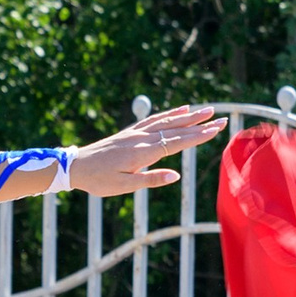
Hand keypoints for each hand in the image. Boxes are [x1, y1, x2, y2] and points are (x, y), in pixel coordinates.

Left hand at [63, 104, 226, 196]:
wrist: (75, 166)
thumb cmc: (98, 180)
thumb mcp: (124, 186)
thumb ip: (150, 179)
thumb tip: (176, 176)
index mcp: (142, 152)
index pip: (177, 142)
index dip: (199, 136)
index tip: (217, 129)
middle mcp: (141, 138)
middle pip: (176, 129)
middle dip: (199, 124)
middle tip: (220, 118)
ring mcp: (135, 133)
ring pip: (166, 121)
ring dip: (187, 116)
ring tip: (205, 110)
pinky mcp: (129, 132)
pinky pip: (153, 119)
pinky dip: (169, 114)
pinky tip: (180, 111)